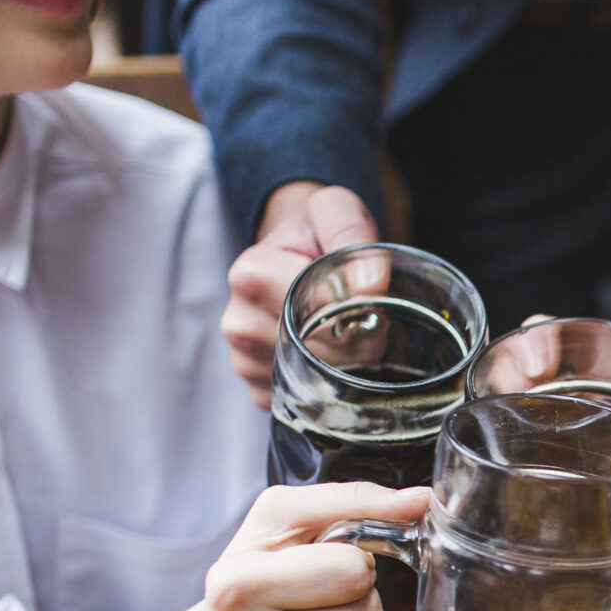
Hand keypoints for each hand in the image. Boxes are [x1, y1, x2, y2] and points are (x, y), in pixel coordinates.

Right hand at [224, 182, 378, 407]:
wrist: (289, 255)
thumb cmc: (314, 234)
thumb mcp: (334, 209)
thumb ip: (351, 230)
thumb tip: (370, 284)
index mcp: (252, 274)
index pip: (321, 309)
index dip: (357, 307)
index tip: (369, 296)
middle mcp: (240, 323)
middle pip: (321, 352)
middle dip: (356, 339)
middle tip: (361, 316)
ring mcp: (245, 362)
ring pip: (318, 380)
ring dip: (345, 363)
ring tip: (340, 331)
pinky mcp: (259, 391)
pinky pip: (308, 401)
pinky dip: (327, 383)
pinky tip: (324, 355)